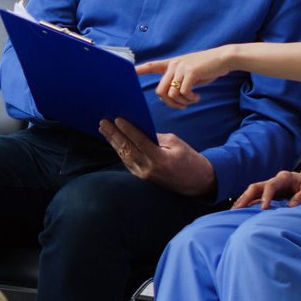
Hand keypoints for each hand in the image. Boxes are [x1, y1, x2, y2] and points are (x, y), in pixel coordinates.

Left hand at [98, 118, 215, 196]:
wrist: (197, 182)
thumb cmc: (189, 159)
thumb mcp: (176, 143)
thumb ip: (156, 137)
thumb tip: (139, 129)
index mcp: (159, 159)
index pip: (139, 141)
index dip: (127, 130)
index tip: (117, 119)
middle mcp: (149, 168)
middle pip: (127, 149)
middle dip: (113, 134)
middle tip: (103, 122)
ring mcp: (144, 175)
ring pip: (124, 156)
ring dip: (113, 142)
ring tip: (103, 130)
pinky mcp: (142, 177)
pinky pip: (127, 162)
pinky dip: (119, 151)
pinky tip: (113, 142)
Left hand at [136, 45, 238, 109]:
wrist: (223, 58)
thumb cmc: (207, 68)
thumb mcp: (189, 73)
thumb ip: (178, 81)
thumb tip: (171, 96)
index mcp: (171, 64)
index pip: (152, 66)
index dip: (140, 70)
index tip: (129, 72)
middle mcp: (173, 65)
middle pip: (160, 91)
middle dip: (170, 103)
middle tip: (183, 106)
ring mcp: (181, 68)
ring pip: (172, 94)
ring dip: (183, 102)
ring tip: (193, 99)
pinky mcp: (190, 72)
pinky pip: (183, 93)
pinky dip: (190, 99)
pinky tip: (197, 96)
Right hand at [232, 169, 300, 209]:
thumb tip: (289, 208)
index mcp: (283, 177)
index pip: (270, 185)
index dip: (265, 196)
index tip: (263, 208)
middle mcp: (273, 181)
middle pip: (255, 187)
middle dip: (245, 197)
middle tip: (237, 209)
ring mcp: (269, 186)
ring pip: (252, 191)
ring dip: (243, 200)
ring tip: (234, 211)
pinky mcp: (268, 193)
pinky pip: (255, 197)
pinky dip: (247, 203)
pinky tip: (240, 211)